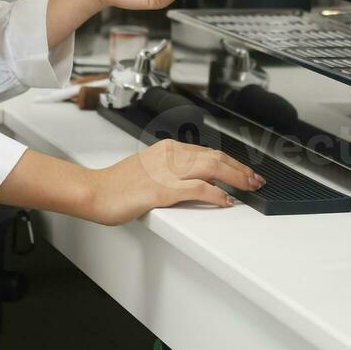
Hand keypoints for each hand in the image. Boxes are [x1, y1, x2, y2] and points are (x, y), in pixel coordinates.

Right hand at [86, 139, 265, 224]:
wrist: (94, 192)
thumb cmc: (118, 185)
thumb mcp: (151, 169)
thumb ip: (174, 171)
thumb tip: (200, 181)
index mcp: (168, 149)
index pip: (209, 152)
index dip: (232, 163)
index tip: (246, 172)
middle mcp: (170, 156)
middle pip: (216, 157)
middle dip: (241, 170)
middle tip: (256, 180)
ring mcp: (166, 172)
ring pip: (212, 168)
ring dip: (236, 178)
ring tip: (249, 188)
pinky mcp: (161, 190)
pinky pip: (197, 189)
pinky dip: (216, 194)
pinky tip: (226, 200)